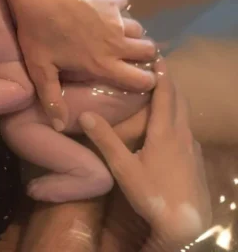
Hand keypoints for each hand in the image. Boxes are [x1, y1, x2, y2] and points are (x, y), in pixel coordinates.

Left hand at [17, 0, 156, 128]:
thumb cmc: (38, 30)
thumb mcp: (40, 67)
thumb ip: (52, 97)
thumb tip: (61, 126)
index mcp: (103, 63)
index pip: (141, 80)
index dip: (145, 84)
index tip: (138, 83)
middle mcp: (116, 42)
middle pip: (148, 53)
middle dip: (144, 58)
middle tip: (131, 60)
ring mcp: (116, 18)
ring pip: (140, 30)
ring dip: (133, 35)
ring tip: (117, 38)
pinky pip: (125, 6)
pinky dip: (120, 10)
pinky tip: (107, 11)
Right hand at [79, 59, 211, 248]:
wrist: (186, 223)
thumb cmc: (153, 193)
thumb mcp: (123, 168)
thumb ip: (105, 140)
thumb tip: (85, 114)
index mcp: (166, 131)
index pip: (165, 94)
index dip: (161, 74)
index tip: (155, 56)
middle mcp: (182, 133)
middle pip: (179, 99)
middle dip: (168, 81)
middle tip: (155, 67)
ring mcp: (191, 146)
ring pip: (184, 114)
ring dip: (174, 98)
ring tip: (159, 90)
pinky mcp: (194, 158)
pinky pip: (186, 127)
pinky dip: (177, 116)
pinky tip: (166, 125)